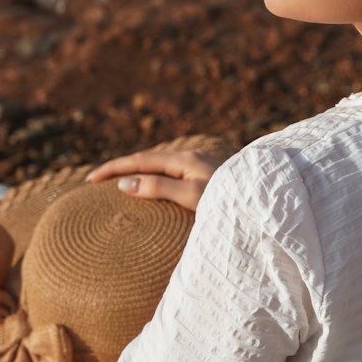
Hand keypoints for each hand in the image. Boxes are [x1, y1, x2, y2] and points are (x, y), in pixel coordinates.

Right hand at [86, 147, 227, 212]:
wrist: (273, 202)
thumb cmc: (235, 201)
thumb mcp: (194, 196)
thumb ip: (160, 188)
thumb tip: (125, 183)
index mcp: (186, 159)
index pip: (140, 160)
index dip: (113, 169)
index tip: (89, 180)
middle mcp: (194, 158)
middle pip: (149, 159)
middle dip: (123, 169)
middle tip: (99, 183)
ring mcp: (205, 168)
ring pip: (163, 167)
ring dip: (140, 174)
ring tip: (122, 188)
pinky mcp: (213, 180)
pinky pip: (175, 177)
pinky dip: (157, 181)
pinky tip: (159, 193)